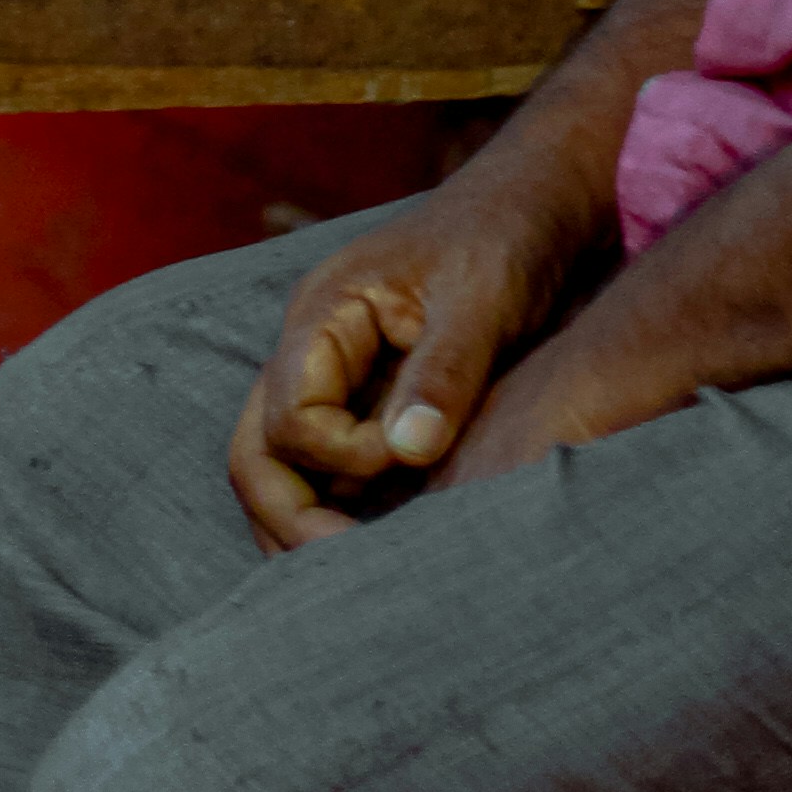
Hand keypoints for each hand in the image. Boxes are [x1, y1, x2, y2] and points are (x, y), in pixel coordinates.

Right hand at [226, 162, 599, 548]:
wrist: (534, 206)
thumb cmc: (504, 237)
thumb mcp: (481, 301)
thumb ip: (441, 373)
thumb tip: (405, 454)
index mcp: (325, 313)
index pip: (287, 416)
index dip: (339, 456)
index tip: (405, 460)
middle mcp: (314, 349)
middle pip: (258, 452)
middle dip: (287, 522)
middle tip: (346, 583)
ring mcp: (337, 377)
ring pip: (285, 468)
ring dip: (310, 526)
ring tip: (364, 585)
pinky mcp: (371, 401)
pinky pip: (333, 469)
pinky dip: (346, 513)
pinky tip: (389, 549)